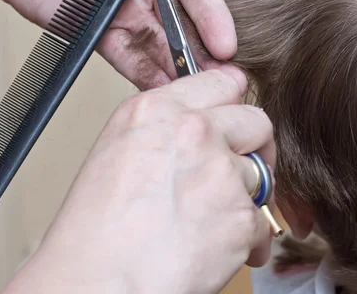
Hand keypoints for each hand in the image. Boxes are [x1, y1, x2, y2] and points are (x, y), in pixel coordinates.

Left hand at [0, 0, 234, 88]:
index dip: (211, 12)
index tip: (225, 41)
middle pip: (183, 18)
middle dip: (205, 49)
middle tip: (225, 79)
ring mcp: (124, 7)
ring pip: (160, 42)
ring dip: (180, 68)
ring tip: (198, 94)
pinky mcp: (98, 28)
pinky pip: (126, 55)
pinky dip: (145, 74)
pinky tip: (163, 92)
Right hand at [2, 67, 275, 293]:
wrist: (97, 285)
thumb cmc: (94, 233)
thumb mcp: (118, 152)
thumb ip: (166, 128)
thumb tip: (204, 125)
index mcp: (157, 111)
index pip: (223, 82)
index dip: (233, 105)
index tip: (235, 121)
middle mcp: (193, 132)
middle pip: (256, 121)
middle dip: (253, 148)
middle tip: (239, 172)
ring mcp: (221, 172)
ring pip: (261, 175)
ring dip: (244, 199)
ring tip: (211, 223)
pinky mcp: (240, 216)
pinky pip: (262, 221)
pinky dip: (247, 239)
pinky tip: (216, 249)